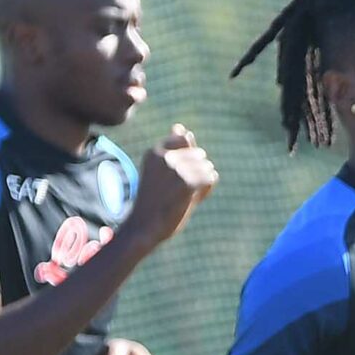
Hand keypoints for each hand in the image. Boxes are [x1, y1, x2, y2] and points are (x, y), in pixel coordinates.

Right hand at [121, 125, 217, 248]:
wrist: (145, 226)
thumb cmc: (154, 199)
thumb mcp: (160, 170)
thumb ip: (174, 149)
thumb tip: (181, 127)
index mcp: (155, 151)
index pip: (184, 140)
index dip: (188, 159)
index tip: (175, 175)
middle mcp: (165, 156)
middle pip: (198, 154)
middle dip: (197, 170)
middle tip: (181, 189)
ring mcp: (176, 169)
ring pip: (206, 166)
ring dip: (203, 180)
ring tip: (188, 194)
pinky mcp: (187, 183)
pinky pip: (210, 178)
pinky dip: (207, 189)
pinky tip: (195, 198)